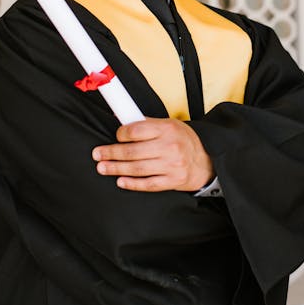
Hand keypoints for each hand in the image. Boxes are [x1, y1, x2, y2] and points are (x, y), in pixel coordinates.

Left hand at [91, 117, 213, 191]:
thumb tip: (121, 120)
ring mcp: (171, 165)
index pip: (137, 130)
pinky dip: (132, 184)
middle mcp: (169, 147)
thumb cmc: (183, 140)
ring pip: (137, 168)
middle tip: (98, 154)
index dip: (121, 134)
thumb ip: (147, 124)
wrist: (206, 160)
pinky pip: (148, 184)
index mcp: (167, 128)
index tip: (115, 136)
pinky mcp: (172, 181)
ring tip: (102, 167)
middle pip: (133, 151)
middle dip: (111, 153)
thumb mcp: (169, 125)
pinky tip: (120, 181)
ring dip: (116, 168)